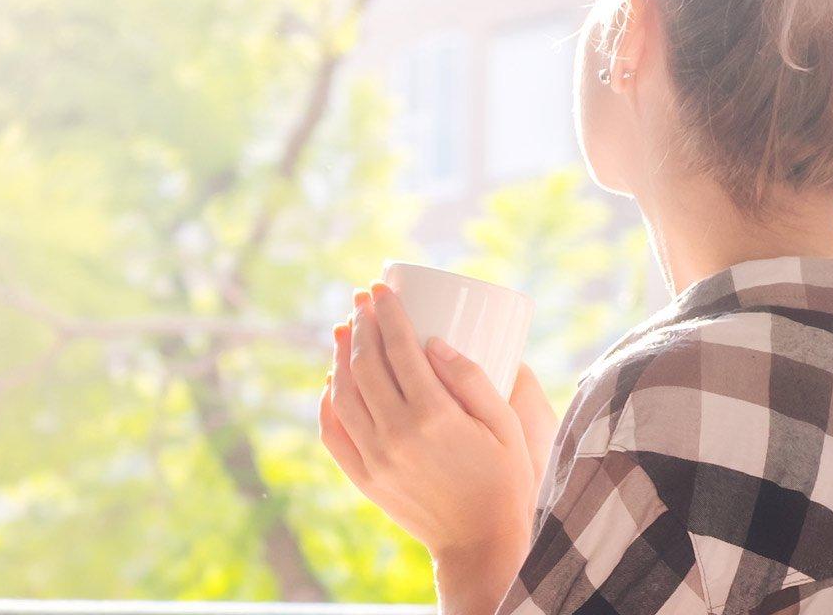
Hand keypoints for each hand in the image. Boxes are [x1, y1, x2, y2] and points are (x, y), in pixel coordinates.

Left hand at [319, 283, 562, 560]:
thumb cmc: (504, 479)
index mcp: (435, 416)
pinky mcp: (364, 478)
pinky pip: (332, 432)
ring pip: (342, 394)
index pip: (399, 349)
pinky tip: (332, 380)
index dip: (388, 313)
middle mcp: (397, 434)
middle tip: (361, 300)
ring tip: (343, 330)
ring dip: (339, 356)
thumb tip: (434, 341)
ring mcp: (375, 458)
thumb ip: (473, 380)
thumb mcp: (505, 425)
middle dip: (360, 324)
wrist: (481, 542)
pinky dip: (327, 401)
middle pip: (365, 365)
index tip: (381, 289)